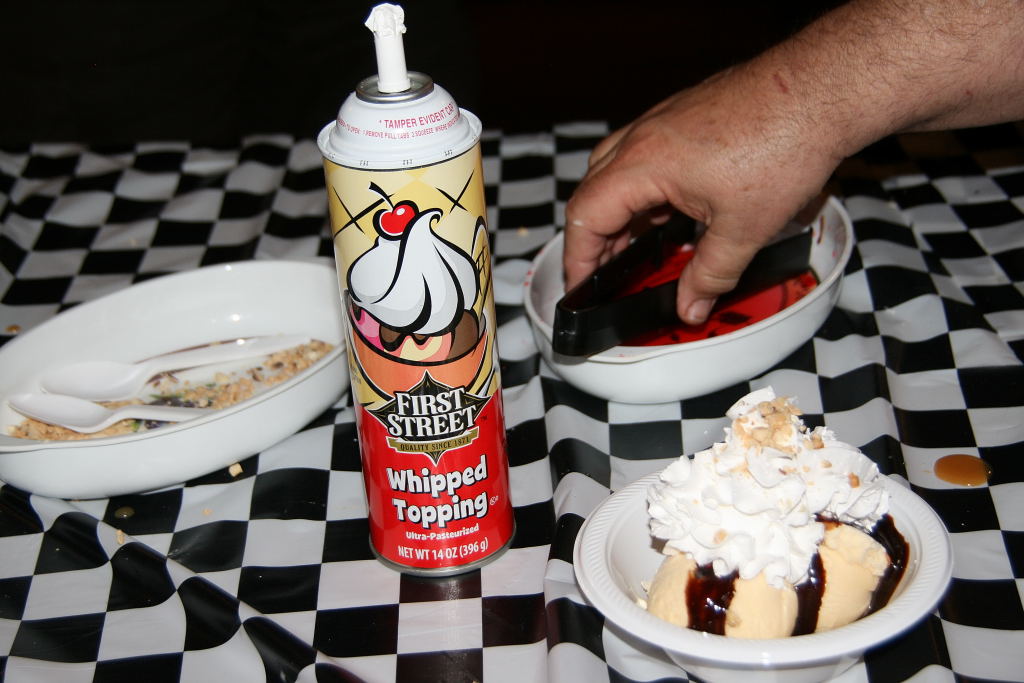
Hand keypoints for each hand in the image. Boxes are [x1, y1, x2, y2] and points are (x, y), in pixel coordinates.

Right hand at [564, 66, 842, 324]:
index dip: (579, 259)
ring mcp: (664, 120)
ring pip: (617, 169)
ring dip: (619, 209)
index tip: (580, 288)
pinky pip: (645, 154)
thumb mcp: (744, 229)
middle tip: (607, 275)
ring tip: (638, 245)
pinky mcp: (687, 112)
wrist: (822, 89)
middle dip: (595, 238)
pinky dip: (644, 186)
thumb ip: (710, 274)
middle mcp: (644, 136)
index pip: (586, 217)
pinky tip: (672, 208)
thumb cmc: (785, 144)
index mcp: (643, 164)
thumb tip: (689, 307)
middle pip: (594, 192)